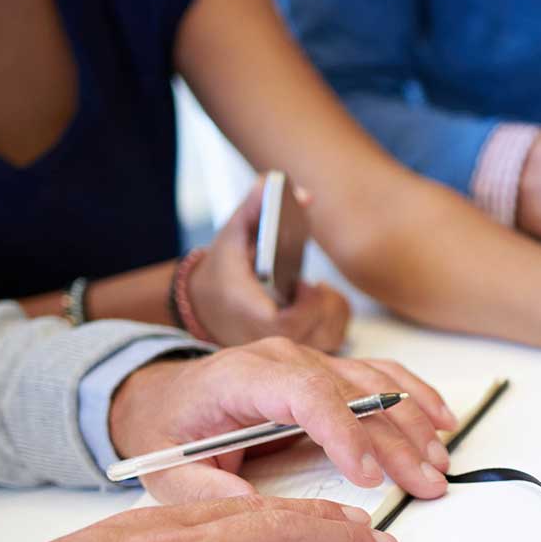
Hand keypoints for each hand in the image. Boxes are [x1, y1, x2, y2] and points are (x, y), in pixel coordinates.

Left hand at [110, 337, 458, 502]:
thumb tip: (251, 507)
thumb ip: (201, 488)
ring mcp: (312, 360)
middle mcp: (285, 359)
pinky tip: (443, 421)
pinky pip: (383, 376)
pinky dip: (417, 396)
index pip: (308, 394)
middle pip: (356, 392)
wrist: (165, 396)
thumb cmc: (170, 428)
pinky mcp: (329, 371)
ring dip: (415, 422)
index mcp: (244, 376)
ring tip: (438, 464)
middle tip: (425, 483)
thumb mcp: (164, 466)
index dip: (345, 432)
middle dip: (396, 440)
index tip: (369, 476)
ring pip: (378, 382)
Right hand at [189, 180, 351, 350]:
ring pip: (332, 337)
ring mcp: (283, 351)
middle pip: (319, 333)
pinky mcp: (297, 351)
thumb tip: (294, 190)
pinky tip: (317, 301)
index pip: (289, 325)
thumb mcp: (233, 232)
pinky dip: (335, 317)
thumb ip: (257, 206)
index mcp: (250, 316)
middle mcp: (268, 340)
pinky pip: (334, 340)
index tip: (305, 284)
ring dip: (332, 309)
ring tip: (310, 291)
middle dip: (324, 303)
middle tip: (308, 285)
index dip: (308, 306)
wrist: (205, 303)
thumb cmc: (224, 269)